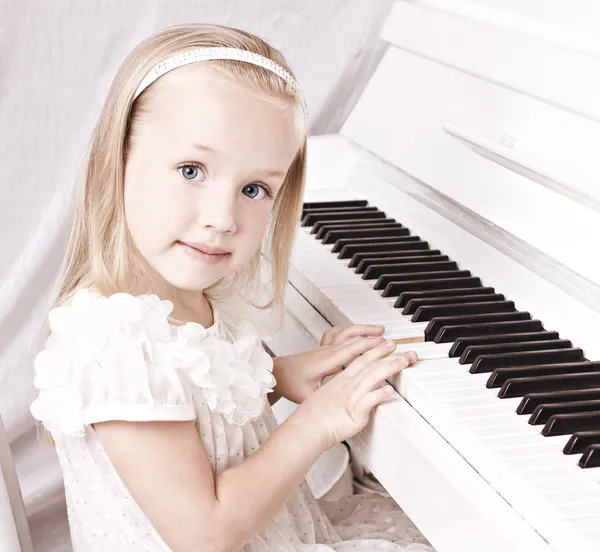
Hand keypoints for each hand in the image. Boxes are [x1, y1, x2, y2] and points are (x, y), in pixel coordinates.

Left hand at [273, 324, 386, 403]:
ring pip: (347, 333)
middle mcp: (327, 351)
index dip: (369, 346)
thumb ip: (327, 396)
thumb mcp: (309, 395)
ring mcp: (325, 347)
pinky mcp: (323, 348)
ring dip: (363, 330)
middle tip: (391, 340)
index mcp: (326, 362)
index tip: (384, 345)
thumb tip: (343, 402)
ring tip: (380, 330)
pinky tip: (359, 331)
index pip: (352, 350)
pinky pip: (340, 333)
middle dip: (373, 338)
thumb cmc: (292, 384)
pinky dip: (352, 329)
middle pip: (354, 339)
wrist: (278, 374)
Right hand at [295, 338, 416, 450]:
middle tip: (403, 348)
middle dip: (388, 354)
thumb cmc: (314, 416)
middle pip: (370, 365)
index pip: (361, 360)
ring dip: (390, 368)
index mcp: (341, 381)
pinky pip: (368, 401)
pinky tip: (389, 390)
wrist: (306, 428)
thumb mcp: (326, 396)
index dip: (375, 350)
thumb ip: (340, 391)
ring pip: (373, 378)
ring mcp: (351, 398)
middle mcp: (347, 386)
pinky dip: (379, 394)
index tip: (387, 343)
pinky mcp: (354, 413)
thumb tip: (348, 392)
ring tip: (404, 361)